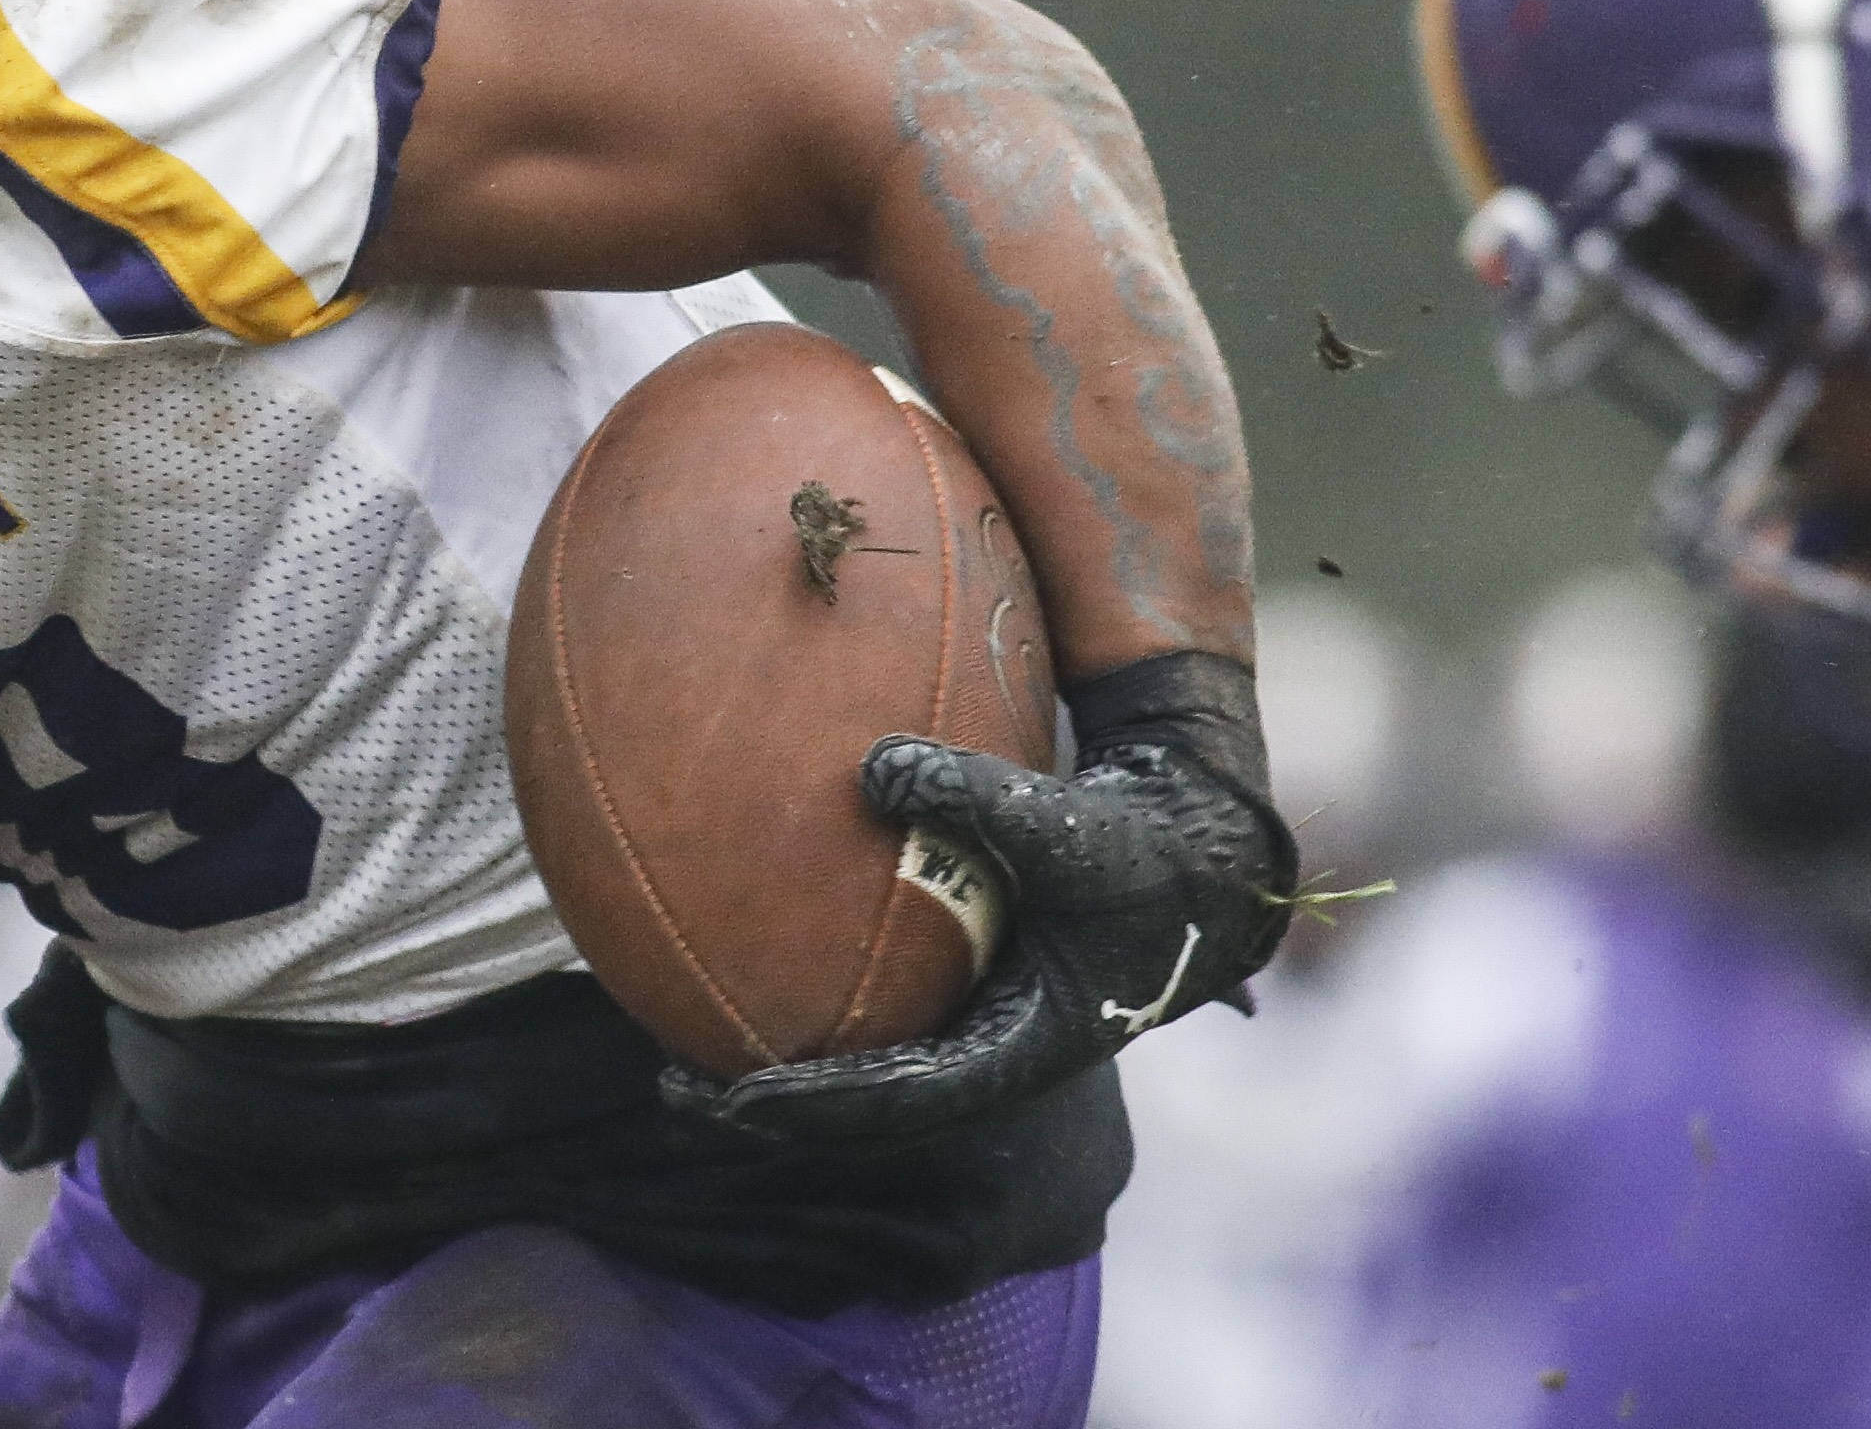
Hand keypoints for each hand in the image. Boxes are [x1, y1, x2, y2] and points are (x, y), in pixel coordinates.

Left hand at [667, 681, 1291, 1144]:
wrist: (1198, 855)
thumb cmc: (1142, 850)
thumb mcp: (1067, 826)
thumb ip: (974, 794)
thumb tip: (868, 763)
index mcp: (1015, 1047)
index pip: (896, 1099)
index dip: (811, 1105)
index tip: (731, 1099)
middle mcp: (986, 1050)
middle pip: (862, 1106)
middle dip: (768, 1107)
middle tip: (672, 1089)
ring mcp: (974, 1025)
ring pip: (864, 1067)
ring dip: (782, 1065)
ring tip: (680, 1048)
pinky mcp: (964, 988)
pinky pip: (877, 1009)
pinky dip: (815, 999)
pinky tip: (742, 956)